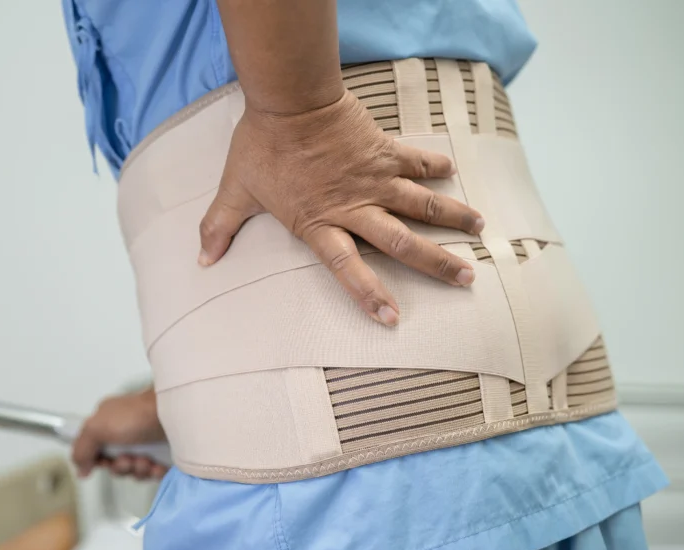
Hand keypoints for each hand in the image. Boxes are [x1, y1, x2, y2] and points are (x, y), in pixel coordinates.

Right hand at [71, 388, 167, 479]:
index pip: (97, 451)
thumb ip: (81, 449)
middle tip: (128, 459)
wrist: (175, 414)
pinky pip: (154, 473)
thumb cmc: (135, 416)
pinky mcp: (164, 454)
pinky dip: (154, 472)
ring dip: (138, 469)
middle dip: (120, 467)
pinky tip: (158, 465)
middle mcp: (126, 434)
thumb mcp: (96, 428)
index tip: (103, 461)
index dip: (99, 461)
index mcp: (109, 423)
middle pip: (116, 464)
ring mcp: (147, 444)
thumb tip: (80, 470)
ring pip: (135, 471)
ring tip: (146, 460)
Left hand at [198, 90, 482, 325]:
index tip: (393, 318)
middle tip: (466, 279)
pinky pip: (415, 160)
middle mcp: (354, 206)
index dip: (368, 295)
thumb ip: (219, 227)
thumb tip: (201, 259)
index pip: (347, 269)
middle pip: (402, 242)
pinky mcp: (383, 149)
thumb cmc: (261, 145)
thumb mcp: (235, 190)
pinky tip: (453, 172)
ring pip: (422, 204)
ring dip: (452, 218)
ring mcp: (374, 178)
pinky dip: (434, 166)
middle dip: (436, 263)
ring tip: (481, 232)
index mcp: (319, 224)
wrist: (288, 98)